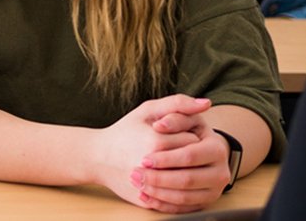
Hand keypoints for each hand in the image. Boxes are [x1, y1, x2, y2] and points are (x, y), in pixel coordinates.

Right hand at [87, 95, 209, 208]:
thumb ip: (178, 103)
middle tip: (175, 148)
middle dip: (188, 154)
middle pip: (191, 161)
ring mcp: (149, 186)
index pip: (192, 140)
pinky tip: (168, 178)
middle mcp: (152, 166)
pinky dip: (177, 191)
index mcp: (155, 142)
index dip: (188, 135)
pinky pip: (175, 201)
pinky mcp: (148, 201)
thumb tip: (207, 104)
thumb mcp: (148, 110)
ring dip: (184, 172)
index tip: (177, 134)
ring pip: (186, 184)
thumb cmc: (125, 131)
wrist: (98, 157)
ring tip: (172, 162)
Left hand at [130, 106, 231, 212]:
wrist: (182, 148)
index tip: (144, 159)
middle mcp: (221, 171)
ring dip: (158, 193)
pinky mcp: (204, 202)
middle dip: (159, 179)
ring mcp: (214, 189)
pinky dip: (162, 204)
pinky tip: (145, 196)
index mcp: (217, 147)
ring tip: (138, 184)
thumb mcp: (175, 113)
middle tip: (136, 175)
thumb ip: (176, 108)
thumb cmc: (176, 129)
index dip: (165, 159)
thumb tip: (166, 121)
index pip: (190, 156)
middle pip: (187, 180)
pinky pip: (183, 209)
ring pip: (184, 197)